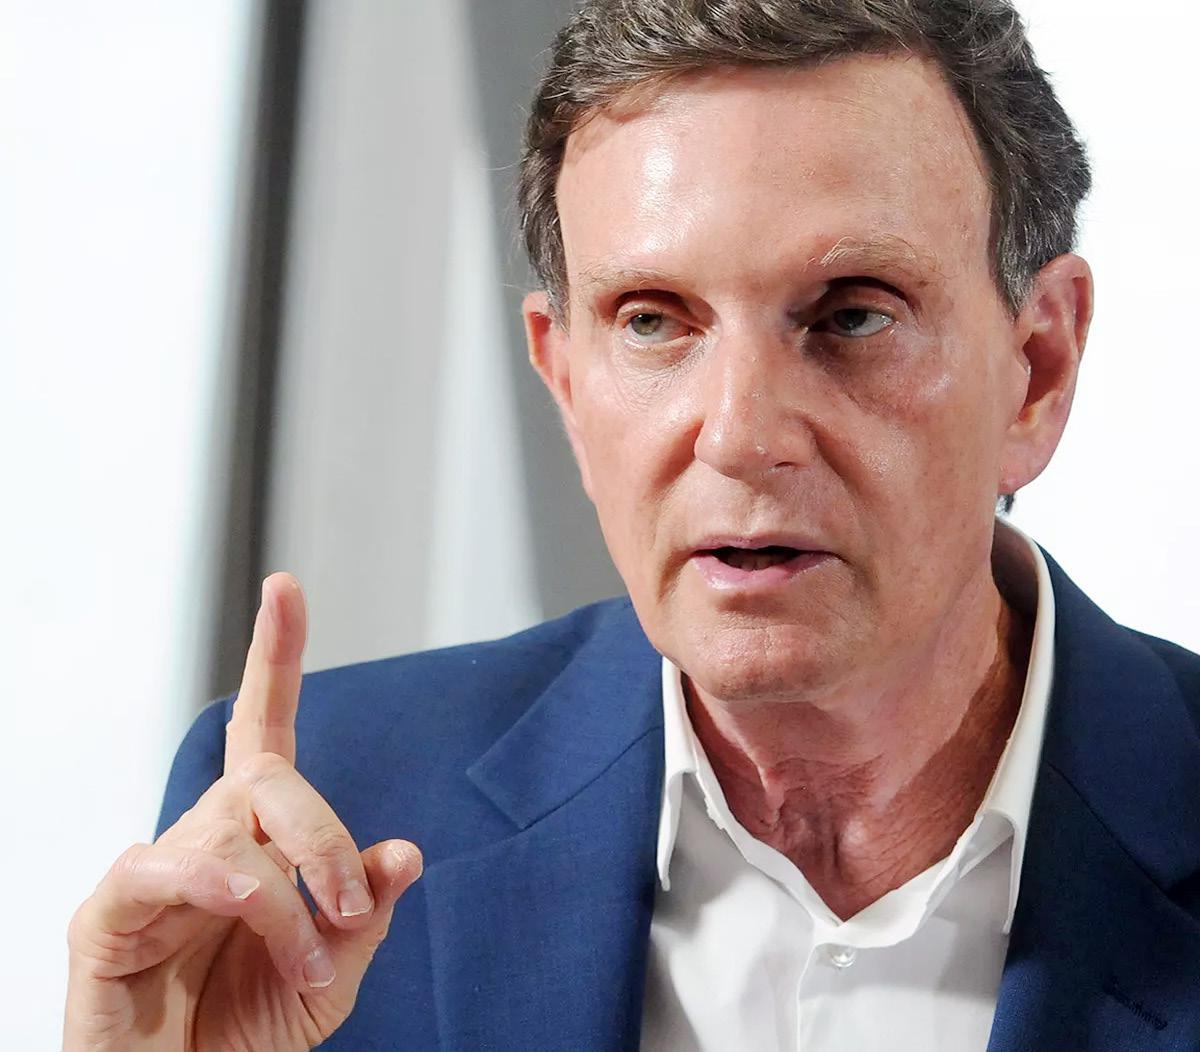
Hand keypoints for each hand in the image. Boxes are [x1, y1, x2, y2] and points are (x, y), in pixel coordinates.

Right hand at [64, 573, 422, 1050]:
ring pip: (233, 831)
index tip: (286, 588)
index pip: (264, 727)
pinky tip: (244, 911)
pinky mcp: (109, 913)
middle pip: (271, 776)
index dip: (274, 656)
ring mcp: (157, 868)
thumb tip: (406, 852)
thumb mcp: (332, 973)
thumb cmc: (250, 1030)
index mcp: (260, 837)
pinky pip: (160, 866)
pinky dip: (224, 888)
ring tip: (306, 965)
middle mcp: (209, 835)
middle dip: (324, 836)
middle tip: (350, 908)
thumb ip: (363, 912)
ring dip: (286, 900)